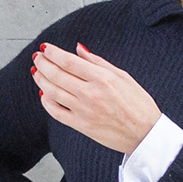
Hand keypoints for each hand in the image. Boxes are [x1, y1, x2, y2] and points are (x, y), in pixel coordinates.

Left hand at [33, 43, 162, 154]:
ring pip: (52, 92)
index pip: (69, 61)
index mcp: (102, 78)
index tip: (46, 48)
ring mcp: (83, 111)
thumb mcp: (123, 76)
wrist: (145, 134)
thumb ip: (98, 62)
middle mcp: (90, 94)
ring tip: (37, 71)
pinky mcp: (81, 125)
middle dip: (43, 63)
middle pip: (56, 75)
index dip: (53, 53)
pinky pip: (56, 112)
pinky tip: (44, 94)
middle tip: (38, 57)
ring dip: (41, 80)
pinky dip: (46, 102)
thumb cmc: (138, 104)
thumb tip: (78, 49)